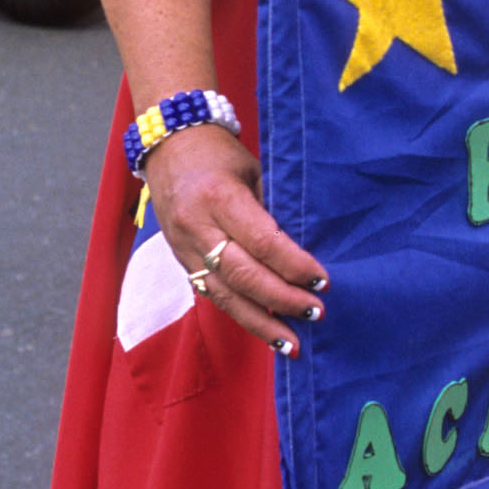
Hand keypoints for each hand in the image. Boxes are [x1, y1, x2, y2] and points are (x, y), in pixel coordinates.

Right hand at [144, 121, 326, 352]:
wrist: (167, 146)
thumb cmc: (219, 155)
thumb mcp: (251, 171)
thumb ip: (269, 211)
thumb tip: (303, 253)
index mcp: (219, 197)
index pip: (262, 242)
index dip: (294, 266)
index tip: (321, 281)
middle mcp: (197, 226)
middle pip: (243, 275)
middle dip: (282, 300)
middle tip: (316, 313)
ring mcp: (183, 247)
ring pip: (224, 295)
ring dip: (260, 322)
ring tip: (291, 342)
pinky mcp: (179, 260)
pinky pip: (211, 294)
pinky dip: (240, 314)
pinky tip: (265, 329)